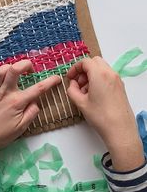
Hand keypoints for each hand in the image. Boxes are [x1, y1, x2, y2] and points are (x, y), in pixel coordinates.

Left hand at [0, 60, 60, 167]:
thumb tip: (35, 101)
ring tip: (12, 73)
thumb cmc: (1, 136)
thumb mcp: (21, 128)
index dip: (50, 81)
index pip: (38, 89)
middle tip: (30, 69)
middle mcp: (5, 93)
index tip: (57, 78)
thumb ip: (31, 113)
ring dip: (8, 68)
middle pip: (15, 70)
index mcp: (17, 102)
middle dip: (25, 64)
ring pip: (0, 70)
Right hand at [67, 56, 143, 170]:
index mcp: (100, 74)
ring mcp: (117, 80)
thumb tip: (73, 84)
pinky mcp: (120, 87)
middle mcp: (110, 73)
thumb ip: (72, 90)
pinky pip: (107, 76)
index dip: (75, 68)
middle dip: (84, 69)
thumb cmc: (99, 116)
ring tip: (85, 91)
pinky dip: (98, 79)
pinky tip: (94, 94)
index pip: (85, 62)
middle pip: (95, 61)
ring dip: (91, 74)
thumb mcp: (80, 102)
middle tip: (78, 82)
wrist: (120, 129)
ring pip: (101, 68)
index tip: (70, 78)